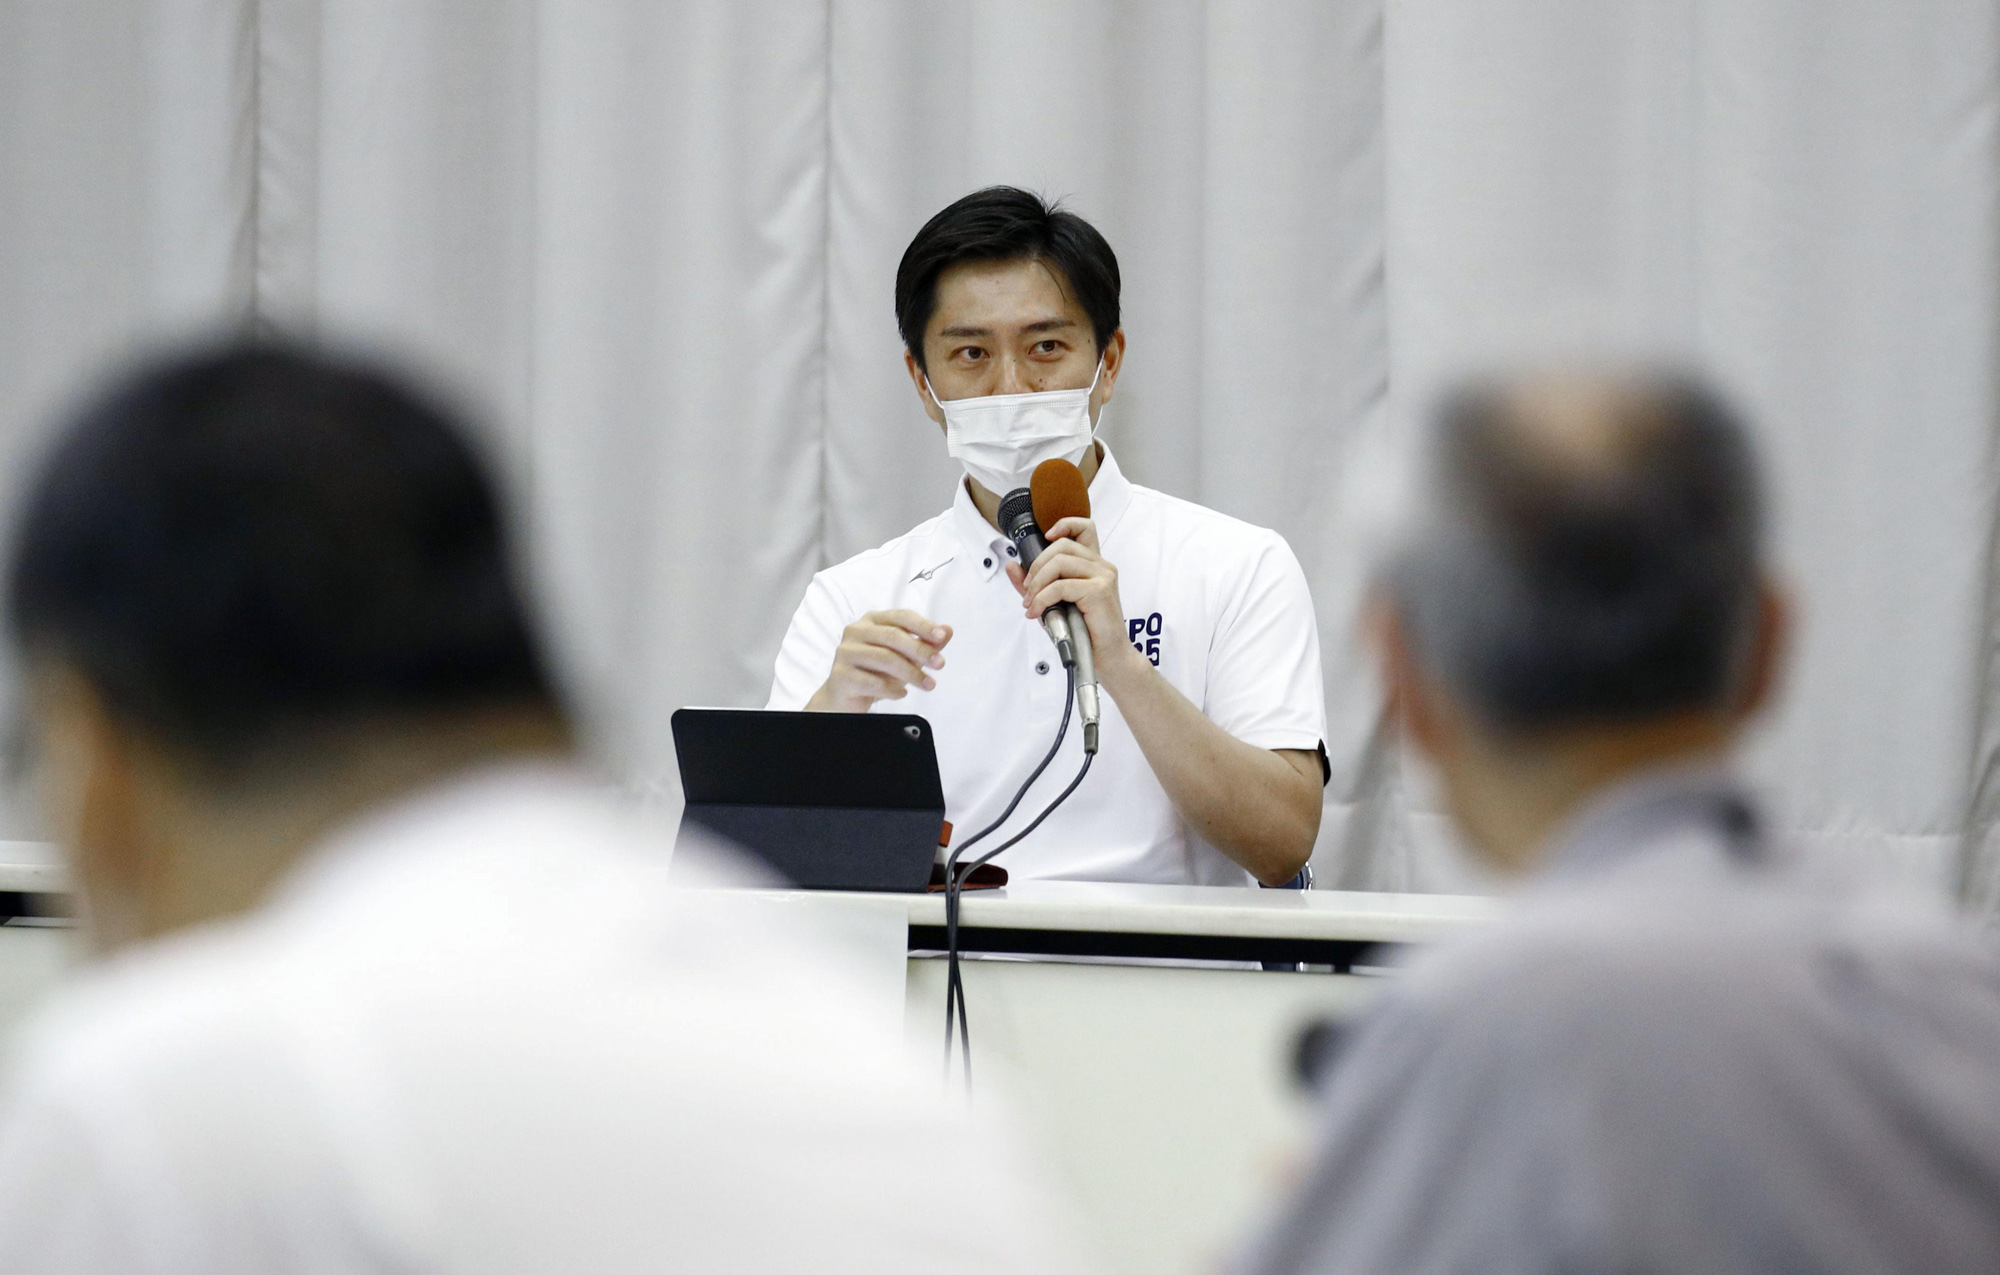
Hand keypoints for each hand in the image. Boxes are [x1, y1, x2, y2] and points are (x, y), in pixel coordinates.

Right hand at [806, 610, 951, 712]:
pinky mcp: (841, 675)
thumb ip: (925, 643)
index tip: (941, 637)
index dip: (922, 625)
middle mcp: (856, 631)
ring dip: (911, 673)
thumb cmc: (876, 672)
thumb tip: (948, 630)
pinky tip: (902, 693)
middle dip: (920, 650)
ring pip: (884, 659)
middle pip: (893, 636)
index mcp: (872, 620)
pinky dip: (892, 689)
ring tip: (928, 685)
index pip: (901, 616)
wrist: (844, 697)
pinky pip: (873, 682)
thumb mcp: (904, 657)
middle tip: (940, 664)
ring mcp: (846, 652)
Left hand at [1007, 518, 1144, 686]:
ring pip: (1059, 562)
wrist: (1108, 658)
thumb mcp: (1054, 604)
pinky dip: (1042, 599)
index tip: (1045, 538)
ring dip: (1036, 584)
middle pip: (1062, 545)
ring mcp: (1103, 577)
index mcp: (1095, 565)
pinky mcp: (1099, 591)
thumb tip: (1012, 566)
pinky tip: (1036, 613)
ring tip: (1030, 603)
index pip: (1085, 527)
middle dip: (1036, 566)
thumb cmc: (1085, 632)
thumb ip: (1035, 584)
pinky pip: (1060, 586)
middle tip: (1027, 590)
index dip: (1064, 524)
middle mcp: (1102, 566)